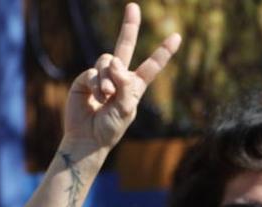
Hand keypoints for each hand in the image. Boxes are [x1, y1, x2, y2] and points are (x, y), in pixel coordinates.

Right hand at [63, 3, 180, 151]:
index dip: (163, 52)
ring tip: (106, 97)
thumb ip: (125, 86)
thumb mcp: (126, 110)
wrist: (88, 138)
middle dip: (129, 26)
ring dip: (108, 79)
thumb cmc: (111, 129)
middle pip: (124, 46)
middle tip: (133, 7)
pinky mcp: (85, 79)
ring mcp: (102, 76)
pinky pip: (93, 71)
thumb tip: (115, 63)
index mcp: (134, 86)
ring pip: (107, 61)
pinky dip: (97, 84)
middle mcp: (118, 77)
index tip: (176, 36)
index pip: (151, 66)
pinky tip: (97, 98)